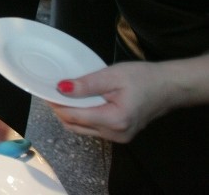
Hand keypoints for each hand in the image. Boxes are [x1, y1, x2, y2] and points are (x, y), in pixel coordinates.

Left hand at [47, 61, 177, 142]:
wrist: (170, 87)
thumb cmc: (144, 78)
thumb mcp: (112, 76)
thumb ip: (86, 85)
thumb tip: (60, 88)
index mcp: (114, 120)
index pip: (73, 116)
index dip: (55, 104)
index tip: (44, 90)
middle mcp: (115, 134)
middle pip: (74, 126)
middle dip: (59, 110)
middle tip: (49, 92)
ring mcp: (118, 137)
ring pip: (82, 129)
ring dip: (69, 114)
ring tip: (61, 95)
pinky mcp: (120, 134)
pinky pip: (92, 128)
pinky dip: (81, 117)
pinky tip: (78, 103)